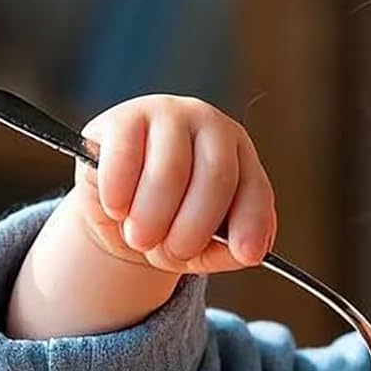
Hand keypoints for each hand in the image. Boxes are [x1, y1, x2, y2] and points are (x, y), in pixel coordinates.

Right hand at [73, 95, 275, 275]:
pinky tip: (117, 209)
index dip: (251, 222)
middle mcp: (210, 126)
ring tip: (140, 239)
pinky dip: (120, 193)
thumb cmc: (168, 222)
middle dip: (194, 227)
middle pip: (216, 177)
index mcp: (239, 156)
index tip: (246, 254)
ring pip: (170, 170)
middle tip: (171, 254)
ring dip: (153, 216)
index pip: (254, 188)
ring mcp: (167, 115)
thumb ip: (225, 250)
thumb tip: (243, 253)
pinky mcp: (122, 119)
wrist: (116, 207)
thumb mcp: (201, 245)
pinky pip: (125, 157)